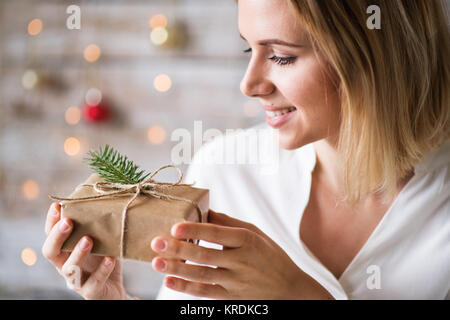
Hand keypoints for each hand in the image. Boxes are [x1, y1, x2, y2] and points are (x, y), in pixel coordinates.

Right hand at [42, 203, 129, 299]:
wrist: (114, 290)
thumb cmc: (104, 260)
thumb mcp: (100, 240)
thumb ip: (96, 226)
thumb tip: (102, 198)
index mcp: (64, 252)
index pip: (50, 235)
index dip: (51, 221)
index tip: (58, 205)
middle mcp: (65, 266)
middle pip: (50, 252)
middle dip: (57, 237)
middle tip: (68, 222)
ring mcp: (76, 281)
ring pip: (69, 269)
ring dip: (77, 253)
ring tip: (88, 239)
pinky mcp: (91, 292)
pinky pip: (93, 283)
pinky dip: (102, 270)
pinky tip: (110, 258)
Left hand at [151, 209, 333, 298]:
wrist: (291, 290)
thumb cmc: (271, 257)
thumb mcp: (256, 234)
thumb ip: (230, 223)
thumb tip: (204, 210)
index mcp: (248, 241)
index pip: (217, 234)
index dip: (195, 231)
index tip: (175, 226)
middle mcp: (242, 262)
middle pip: (205, 256)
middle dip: (179, 249)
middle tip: (156, 242)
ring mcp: (237, 282)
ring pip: (202, 276)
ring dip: (177, 269)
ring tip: (156, 262)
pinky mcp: (232, 298)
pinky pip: (206, 293)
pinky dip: (186, 288)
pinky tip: (170, 282)